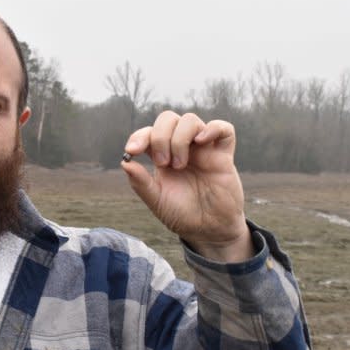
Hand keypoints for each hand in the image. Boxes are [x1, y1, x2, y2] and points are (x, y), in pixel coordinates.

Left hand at [121, 111, 253, 262]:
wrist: (209, 230)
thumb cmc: (182, 215)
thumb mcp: (157, 201)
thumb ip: (141, 183)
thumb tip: (125, 163)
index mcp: (162, 156)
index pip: (149, 133)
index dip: (138, 137)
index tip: (132, 151)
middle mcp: (182, 148)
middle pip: (168, 119)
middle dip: (160, 136)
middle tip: (163, 163)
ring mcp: (202, 149)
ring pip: (190, 120)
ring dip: (180, 138)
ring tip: (180, 165)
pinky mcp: (223, 156)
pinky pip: (224, 129)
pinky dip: (212, 128)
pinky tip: (202, 141)